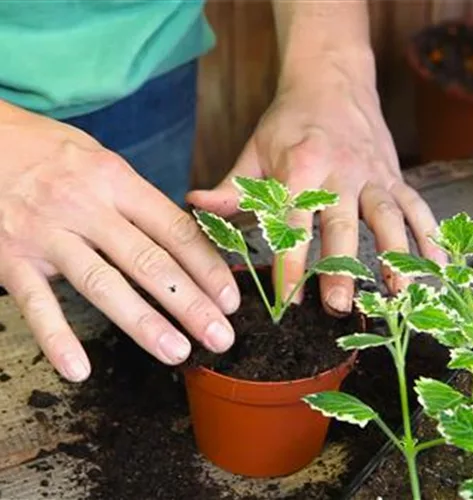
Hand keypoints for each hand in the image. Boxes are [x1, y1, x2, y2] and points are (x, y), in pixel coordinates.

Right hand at [0, 101, 238, 381]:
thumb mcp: (103, 160)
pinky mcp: (11, 258)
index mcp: (116, 180)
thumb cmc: (53, 152)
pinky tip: (79, 370)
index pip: (174, 230)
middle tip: (220, 336)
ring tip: (177, 351)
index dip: (207, 267)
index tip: (230, 299)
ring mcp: (47, 234)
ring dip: (143, 323)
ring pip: (103, 285)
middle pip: (148, 262)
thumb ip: (139, 200)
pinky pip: (36, 303)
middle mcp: (86, 207)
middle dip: (190, 303)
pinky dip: (57, 338)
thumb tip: (184, 238)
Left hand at [187, 53, 445, 314]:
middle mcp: (340, 172)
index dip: (290, 263)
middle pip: (342, 224)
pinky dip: (428, 236)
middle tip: (339, 306)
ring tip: (398, 294)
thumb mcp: (254, 151)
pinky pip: (416, 206)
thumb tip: (194, 205)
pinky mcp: (394, 175)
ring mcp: (372, 173)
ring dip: (395, 255)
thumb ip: (229, 187)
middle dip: (341, 265)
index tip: (288, 300)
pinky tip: (435, 266)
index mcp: (300, 168)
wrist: (331, 79)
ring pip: (387, 216)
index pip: (292, 223)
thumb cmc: (288, 121)